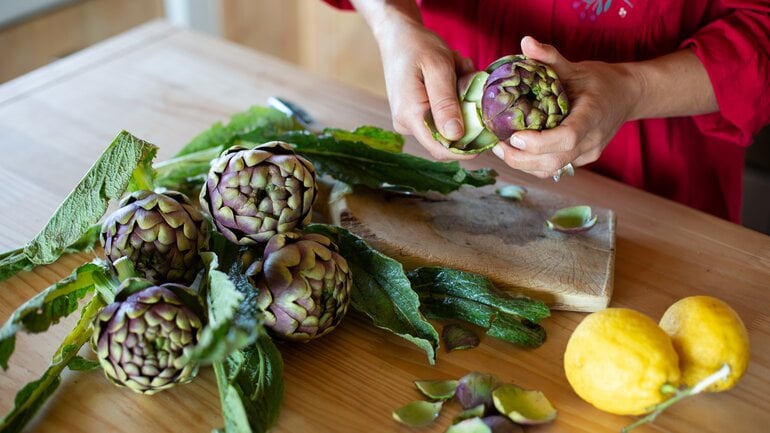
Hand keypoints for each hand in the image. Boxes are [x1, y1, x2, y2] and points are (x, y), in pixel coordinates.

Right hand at [377, 18, 475, 159]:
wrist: (397, 35)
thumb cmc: (418, 46)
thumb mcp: (438, 68)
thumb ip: (445, 103)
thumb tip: (455, 136)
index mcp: (410, 115)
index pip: (440, 149)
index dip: (467, 150)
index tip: (490, 136)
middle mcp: (406, 124)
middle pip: (447, 138)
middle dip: (467, 117)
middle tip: (470, 81)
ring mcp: (409, 120)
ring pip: (447, 124)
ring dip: (461, 102)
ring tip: (459, 72)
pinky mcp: (414, 114)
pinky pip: (441, 114)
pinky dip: (453, 98)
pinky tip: (452, 76)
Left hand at [492, 36, 641, 177]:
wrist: (627, 96)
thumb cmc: (600, 80)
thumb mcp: (575, 66)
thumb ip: (549, 57)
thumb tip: (525, 42)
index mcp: (592, 115)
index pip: (567, 138)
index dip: (539, 142)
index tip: (515, 136)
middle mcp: (592, 139)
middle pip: (554, 161)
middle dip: (521, 158)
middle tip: (497, 145)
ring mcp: (588, 153)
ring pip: (552, 169)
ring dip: (523, 164)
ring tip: (502, 149)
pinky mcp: (582, 159)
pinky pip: (555, 168)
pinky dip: (533, 163)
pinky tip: (518, 151)